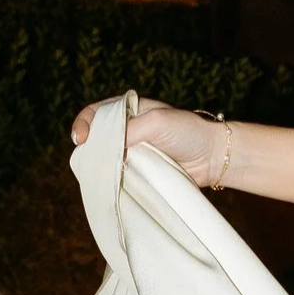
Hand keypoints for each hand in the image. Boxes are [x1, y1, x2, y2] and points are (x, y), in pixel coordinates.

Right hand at [70, 95, 229, 187]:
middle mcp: (127, 130)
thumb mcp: (155, 122)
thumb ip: (128, 130)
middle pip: (96, 139)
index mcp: (128, 110)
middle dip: (90, 149)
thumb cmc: (187, 132)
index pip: (95, 113)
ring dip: (101, 166)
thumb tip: (105, 148)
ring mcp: (132, 152)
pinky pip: (119, 175)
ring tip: (98, 174)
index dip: (83, 124)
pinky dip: (113, 179)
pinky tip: (110, 183)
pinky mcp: (139, 171)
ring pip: (106, 159)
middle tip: (88, 161)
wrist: (213, 157)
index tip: (80, 139)